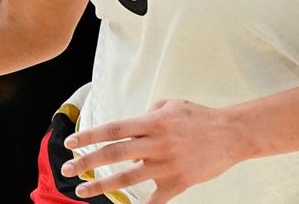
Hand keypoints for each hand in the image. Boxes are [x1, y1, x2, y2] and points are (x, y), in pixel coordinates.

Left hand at [59, 99, 243, 202]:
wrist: (231, 134)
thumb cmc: (200, 117)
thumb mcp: (171, 105)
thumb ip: (147, 113)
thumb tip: (128, 128)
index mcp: (153, 122)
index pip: (113, 129)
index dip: (89, 135)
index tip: (70, 142)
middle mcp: (157, 143)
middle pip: (114, 154)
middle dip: (86, 161)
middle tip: (67, 168)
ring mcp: (167, 165)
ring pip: (127, 178)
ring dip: (101, 185)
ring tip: (82, 189)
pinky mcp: (179, 182)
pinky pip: (155, 200)